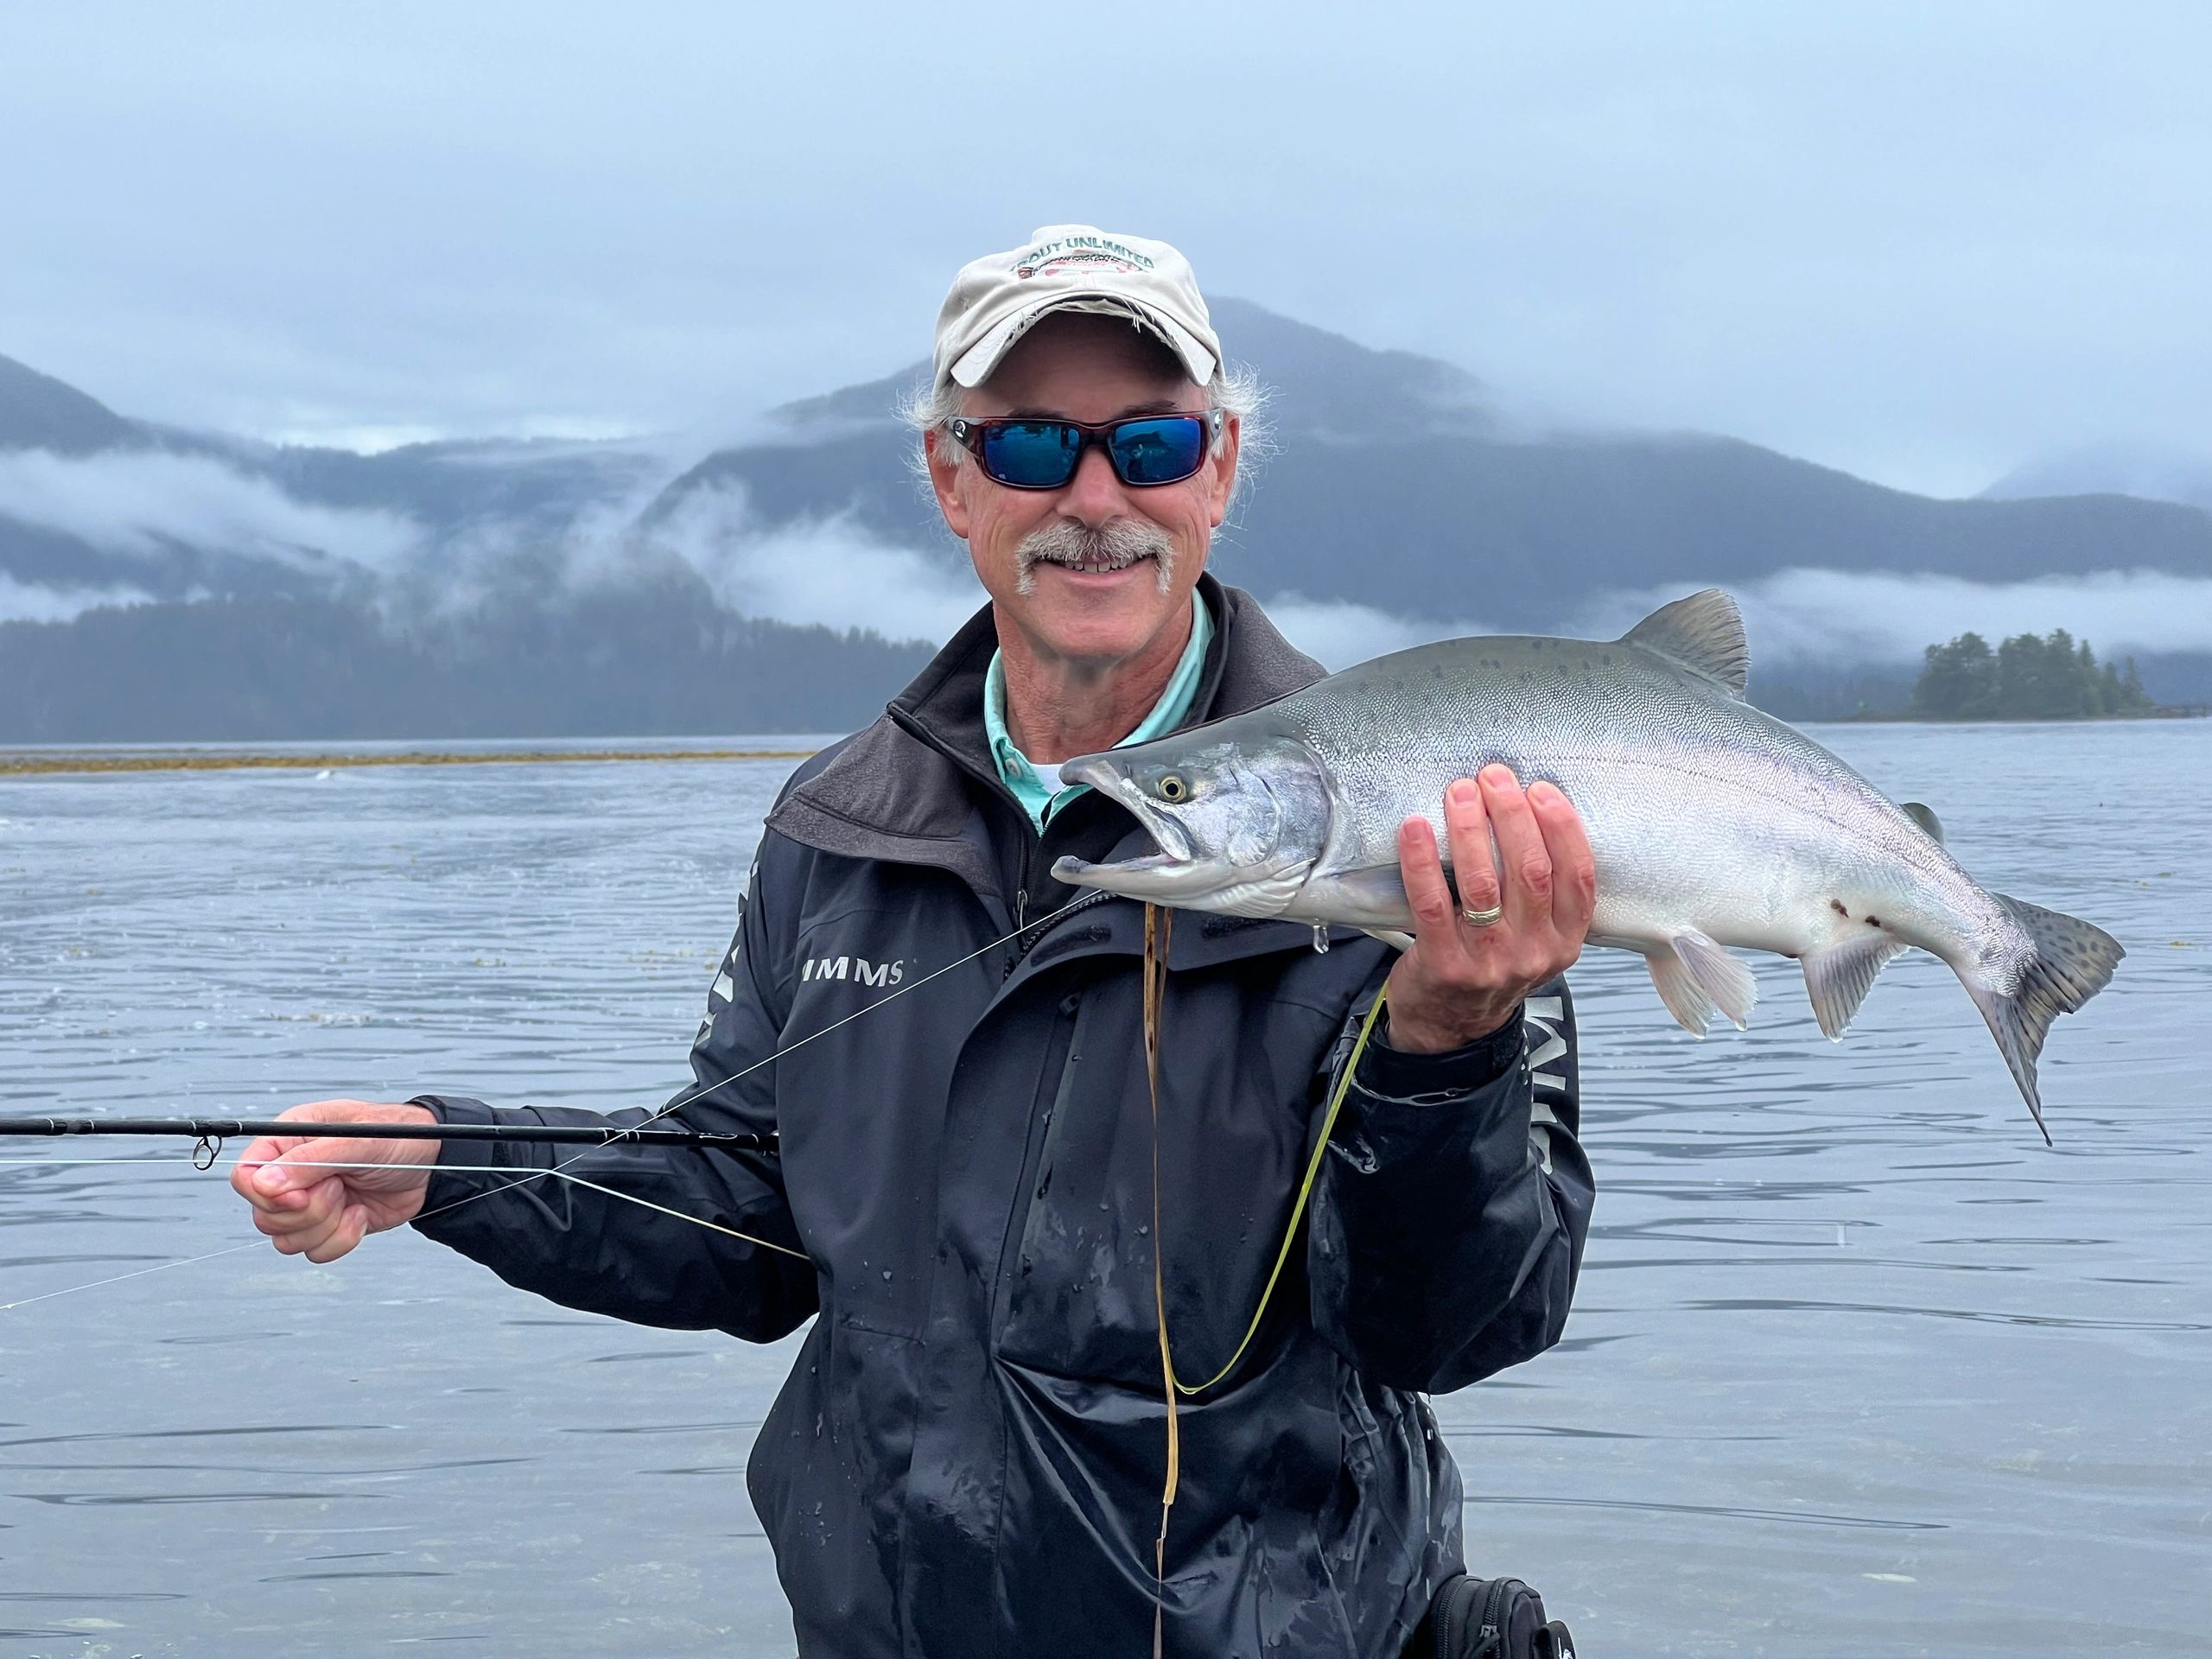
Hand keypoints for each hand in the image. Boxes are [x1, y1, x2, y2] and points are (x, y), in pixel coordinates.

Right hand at [229, 1099, 441, 1263]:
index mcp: (290, 1141)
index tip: (300, 1196)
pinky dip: (341, 1240)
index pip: (245, 1176)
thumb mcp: (359, 1141)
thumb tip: (263, 1184)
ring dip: (325, 1226)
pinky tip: (361, 1214)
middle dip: (307, 1211)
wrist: (434, 1165)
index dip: (265, 1194)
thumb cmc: (400, 1138)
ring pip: (285, 1239)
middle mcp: (292, 1173)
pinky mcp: (328, 1226)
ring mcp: (309, 1203)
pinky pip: (313, 1253)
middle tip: (339, 1188)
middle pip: (264, 1215)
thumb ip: (311, 1161)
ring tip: (352, 1198)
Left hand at [1383, 765, 1595, 1052]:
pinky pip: (1434, 904)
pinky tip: (1414, 828)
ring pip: (1484, 883)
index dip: (1563, 827)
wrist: (1450, 1029)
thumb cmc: (1490, 966)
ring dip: (1469, 829)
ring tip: (1459, 792)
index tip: (1540, 790)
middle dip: (1511, 815)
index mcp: (1566, 941)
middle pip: (1530, 871)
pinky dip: (1423, 861)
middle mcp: (1534, 953)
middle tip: (1492, 778)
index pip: (1578, 877)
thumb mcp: (1535, 939)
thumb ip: (1540, 893)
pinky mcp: (1445, 966)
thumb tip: (1523, 809)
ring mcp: (1489, 962)